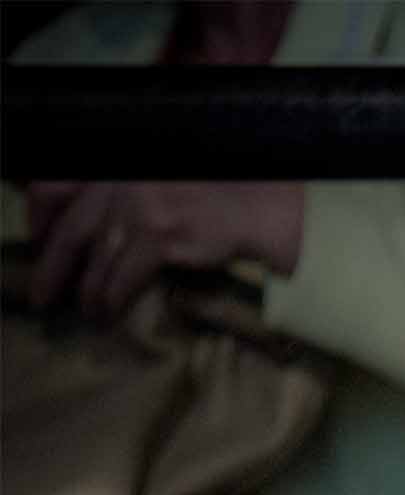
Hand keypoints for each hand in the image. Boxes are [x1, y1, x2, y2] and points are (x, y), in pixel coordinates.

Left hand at [24, 181, 305, 321]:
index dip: (40, 216)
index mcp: (115, 164)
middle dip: (52, 265)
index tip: (37, 239)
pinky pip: (124, 273)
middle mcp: (120, 180)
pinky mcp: (160, 234)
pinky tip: (108, 311)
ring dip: (86, 289)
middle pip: (71, 227)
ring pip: (96, 255)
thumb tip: (95, 222)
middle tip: (41, 294)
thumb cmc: (216, 191)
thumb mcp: (156, 176)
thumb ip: (125, 188)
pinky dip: (112, 296)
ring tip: (83, 310)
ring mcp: (140, 206)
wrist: (258, 204)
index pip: (57, 185)